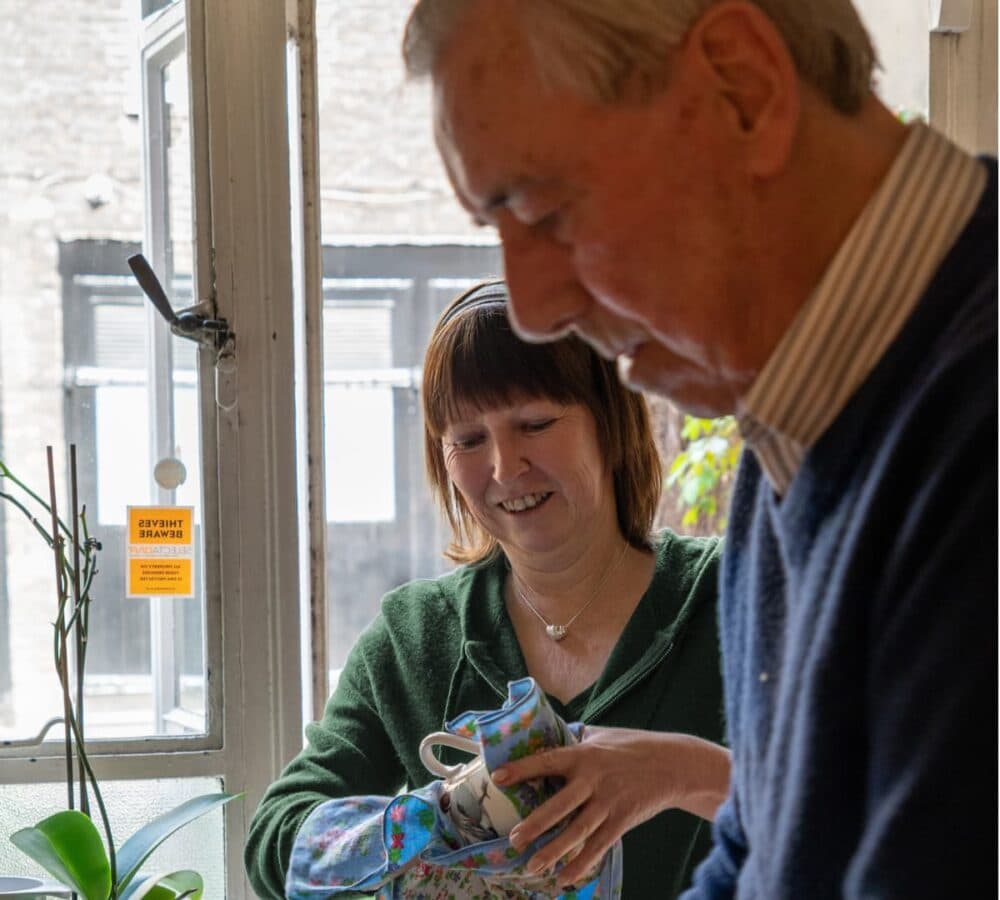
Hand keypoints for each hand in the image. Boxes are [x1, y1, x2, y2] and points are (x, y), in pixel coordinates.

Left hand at [491, 726, 729, 888]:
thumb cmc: (634, 746)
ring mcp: (609, 801)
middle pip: (560, 805)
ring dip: (554, 850)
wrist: (674, 764)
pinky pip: (599, 845)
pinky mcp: (623, 819)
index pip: (547, 761)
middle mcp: (594, 779)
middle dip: (536, 824)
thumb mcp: (603, 735)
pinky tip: (566, 878)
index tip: (497, 777)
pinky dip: (582, 863)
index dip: (522, 768)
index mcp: (584, 754)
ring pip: (578, 831)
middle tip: (514, 840)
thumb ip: (577, 741)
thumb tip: (549, 738)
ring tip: (533, 866)